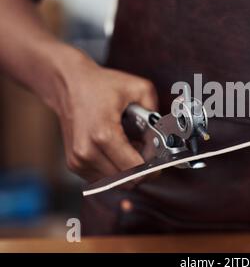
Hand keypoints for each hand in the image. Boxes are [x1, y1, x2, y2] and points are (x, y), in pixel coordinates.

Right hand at [52, 51, 157, 181]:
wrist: (68, 84)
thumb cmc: (100, 85)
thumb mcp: (138, 88)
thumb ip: (156, 111)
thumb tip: (164, 133)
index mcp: (103, 134)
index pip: (135, 169)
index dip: (153, 167)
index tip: (160, 160)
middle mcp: (87, 151)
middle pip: (127, 181)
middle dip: (144, 171)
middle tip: (150, 154)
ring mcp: (78, 160)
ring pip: (116, 183)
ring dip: (130, 172)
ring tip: (135, 150)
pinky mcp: (74, 164)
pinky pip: (104, 178)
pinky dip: (117, 170)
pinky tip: (120, 152)